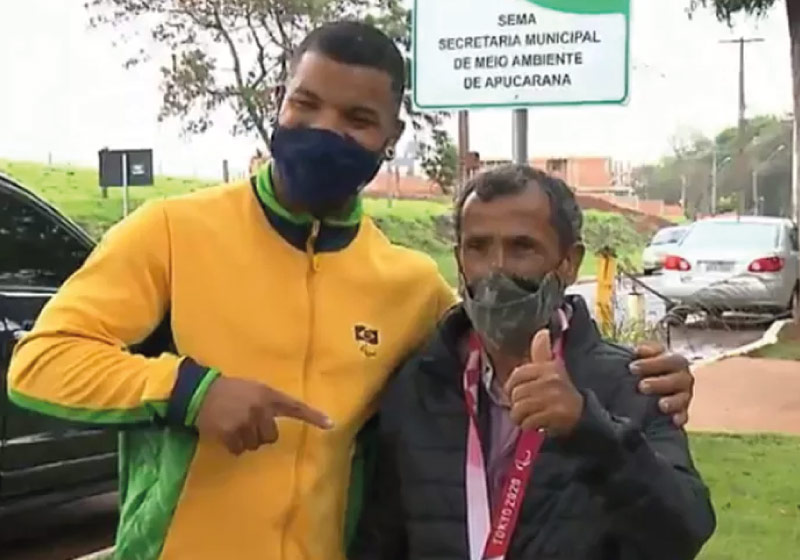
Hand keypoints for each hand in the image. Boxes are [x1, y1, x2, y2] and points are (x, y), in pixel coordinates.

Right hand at [196, 376, 332, 454]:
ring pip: (255, 444)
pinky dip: (232, 445)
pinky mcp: (231, 433)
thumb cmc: (229, 390)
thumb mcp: (253, 389)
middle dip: (260, 434)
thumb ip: (267, 402)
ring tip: (233, 425)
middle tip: (246, 423)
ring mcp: (246, 421)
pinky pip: (239, 450)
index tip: (330, 425)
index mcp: (268, 395)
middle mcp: (260, 409)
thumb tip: (274, 422)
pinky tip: (225, 432)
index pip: (295, 407)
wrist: (200, 392)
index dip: (313, 416)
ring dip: (245, 440)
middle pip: (271, 436)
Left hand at [505, 329, 583, 435]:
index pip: (518, 374)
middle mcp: (551, 381)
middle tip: (521, 409)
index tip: (512, 393)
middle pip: (516, 393)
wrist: (585, 415)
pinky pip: (528, 422)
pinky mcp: (555, 415)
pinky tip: (535, 425)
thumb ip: (543, 352)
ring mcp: (553, 398)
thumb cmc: (563, 391)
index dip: (510, 386)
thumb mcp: (555, 369)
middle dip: (515, 404)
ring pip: (519, 408)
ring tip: (525, 418)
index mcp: (549, 368)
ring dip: (519, 417)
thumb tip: (541, 332)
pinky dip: (528, 426)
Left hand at [630, 342, 693, 426]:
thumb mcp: (639, 357)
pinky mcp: (681, 412)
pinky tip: (674, 420)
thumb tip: (636, 351)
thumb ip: (641, 352)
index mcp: (673, 361)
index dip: (652, 363)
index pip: (669, 360)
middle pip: (678, 378)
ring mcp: (683, 395)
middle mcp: (682, 377)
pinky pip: (684, 415)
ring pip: (683, 398)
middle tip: (642, 386)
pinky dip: (680, 417)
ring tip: (661, 405)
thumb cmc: (640, 369)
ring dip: (672, 401)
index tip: (632, 367)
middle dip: (660, 383)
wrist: (641, 388)